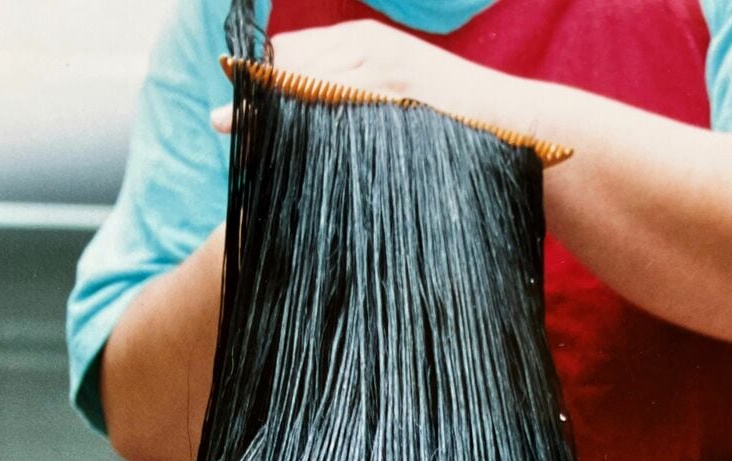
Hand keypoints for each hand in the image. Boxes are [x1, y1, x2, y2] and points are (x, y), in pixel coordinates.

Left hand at [211, 19, 486, 132]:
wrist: (512, 124)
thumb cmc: (449, 124)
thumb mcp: (392, 99)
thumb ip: (348, 100)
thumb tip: (299, 130)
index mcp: (363, 41)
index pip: (292, 54)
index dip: (255, 80)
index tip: (223, 108)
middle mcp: (368, 46)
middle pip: (291, 64)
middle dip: (254, 96)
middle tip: (219, 124)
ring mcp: (383, 68)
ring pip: (308, 82)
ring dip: (273, 113)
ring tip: (242, 140)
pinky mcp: (398, 93)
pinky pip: (340, 105)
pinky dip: (309, 123)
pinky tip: (287, 148)